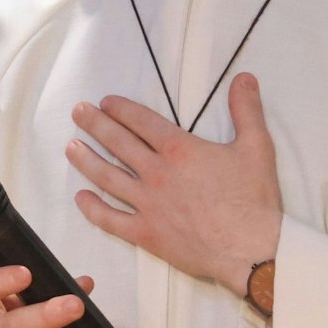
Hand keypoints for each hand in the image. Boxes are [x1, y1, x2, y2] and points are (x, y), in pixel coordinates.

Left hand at [67, 73, 280, 291]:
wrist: (251, 250)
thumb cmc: (254, 199)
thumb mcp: (257, 147)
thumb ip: (246, 110)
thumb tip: (244, 78)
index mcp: (179, 150)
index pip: (141, 122)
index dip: (121, 109)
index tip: (105, 102)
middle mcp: (156, 173)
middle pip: (118, 143)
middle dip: (95, 124)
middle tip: (78, 112)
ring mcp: (147, 204)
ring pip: (107, 177)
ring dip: (86, 159)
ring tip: (70, 146)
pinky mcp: (145, 233)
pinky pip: (110, 219)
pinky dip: (92, 208)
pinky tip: (80, 197)